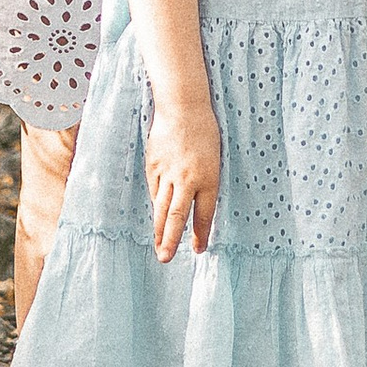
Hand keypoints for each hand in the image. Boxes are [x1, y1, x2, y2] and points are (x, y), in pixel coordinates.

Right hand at [145, 95, 219, 262]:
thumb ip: (204, 184)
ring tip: (159, 248)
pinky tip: (156, 217)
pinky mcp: (152, 166)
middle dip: (172, 241)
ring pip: (161, 208)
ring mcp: (167, 173)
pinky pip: (154, 190)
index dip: (201, 234)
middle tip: (166, 259)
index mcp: (208, 177)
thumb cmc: (204, 131)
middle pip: (177, 216)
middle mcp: (186, 179)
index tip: (198, 249)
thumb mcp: (214, 159)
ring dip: (159, 230)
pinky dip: (156, 205)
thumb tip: (192, 208)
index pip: (204, 214)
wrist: (182, 107)